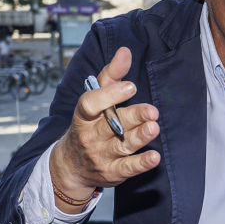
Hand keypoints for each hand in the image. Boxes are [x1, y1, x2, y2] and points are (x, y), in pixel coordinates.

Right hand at [49, 47, 160, 212]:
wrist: (70, 166)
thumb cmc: (88, 125)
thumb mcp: (93, 100)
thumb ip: (109, 76)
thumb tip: (125, 51)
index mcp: (83, 116)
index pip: (90, 104)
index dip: (109, 95)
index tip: (130, 87)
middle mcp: (90, 136)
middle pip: (112, 125)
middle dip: (132, 117)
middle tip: (151, 111)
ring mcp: (101, 155)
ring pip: (122, 145)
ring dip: (139, 137)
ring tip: (153, 127)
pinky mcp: (112, 172)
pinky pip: (127, 168)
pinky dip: (141, 163)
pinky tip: (154, 157)